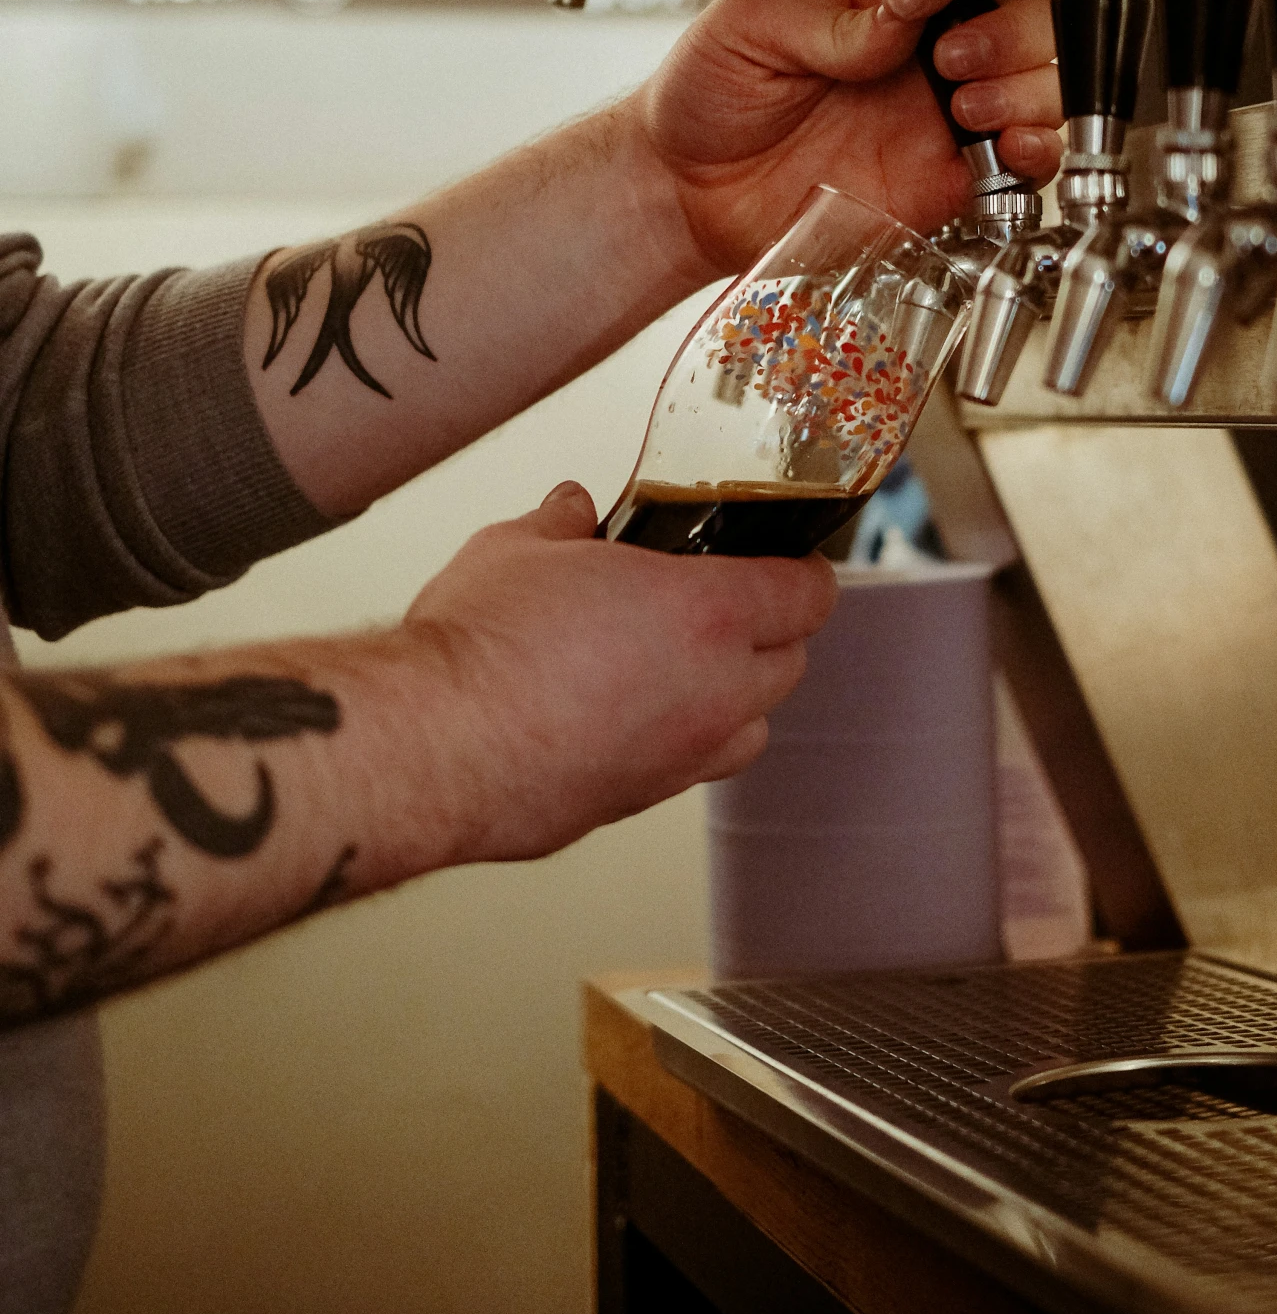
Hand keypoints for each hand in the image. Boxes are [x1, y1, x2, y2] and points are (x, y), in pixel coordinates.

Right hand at [404, 483, 835, 860]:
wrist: (432, 746)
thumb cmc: (480, 648)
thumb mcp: (519, 547)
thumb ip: (561, 524)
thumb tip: (572, 510)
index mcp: (706, 614)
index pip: (806, 595)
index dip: (803, 572)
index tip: (790, 561)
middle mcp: (712, 693)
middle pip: (790, 664)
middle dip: (772, 632)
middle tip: (729, 605)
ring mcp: (679, 759)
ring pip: (750, 728)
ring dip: (736, 697)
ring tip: (687, 668)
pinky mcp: (635, 803)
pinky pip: (688, 770)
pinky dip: (679, 742)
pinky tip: (627, 717)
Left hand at [635, 0, 1061, 270]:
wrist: (685, 192)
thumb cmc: (706, 97)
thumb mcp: (748, 23)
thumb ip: (827, 16)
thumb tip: (896, 19)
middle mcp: (922, 58)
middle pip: (1024, 19)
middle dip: (1011, 33)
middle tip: (952, 57)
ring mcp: (937, 123)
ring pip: (1039, 92)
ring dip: (1026, 91)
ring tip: (965, 104)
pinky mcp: (939, 187)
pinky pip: (1018, 172)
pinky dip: (1035, 156)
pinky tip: (1005, 147)